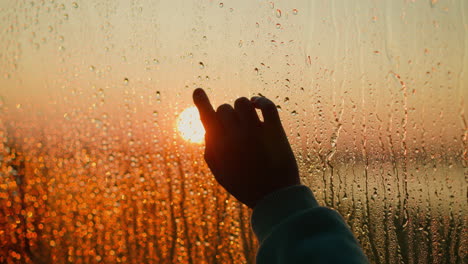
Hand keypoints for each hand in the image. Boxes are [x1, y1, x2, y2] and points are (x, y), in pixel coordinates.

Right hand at [193, 88, 299, 207]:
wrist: (275, 197)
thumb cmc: (245, 186)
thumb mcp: (221, 173)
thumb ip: (211, 150)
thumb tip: (209, 129)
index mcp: (220, 146)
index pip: (207, 117)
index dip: (201, 102)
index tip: (198, 91)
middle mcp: (236, 135)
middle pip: (224, 109)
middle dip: (226, 115)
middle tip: (234, 126)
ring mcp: (256, 131)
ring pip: (242, 102)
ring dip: (242, 107)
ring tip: (246, 117)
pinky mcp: (274, 130)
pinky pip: (266, 105)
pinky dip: (260, 101)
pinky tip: (257, 104)